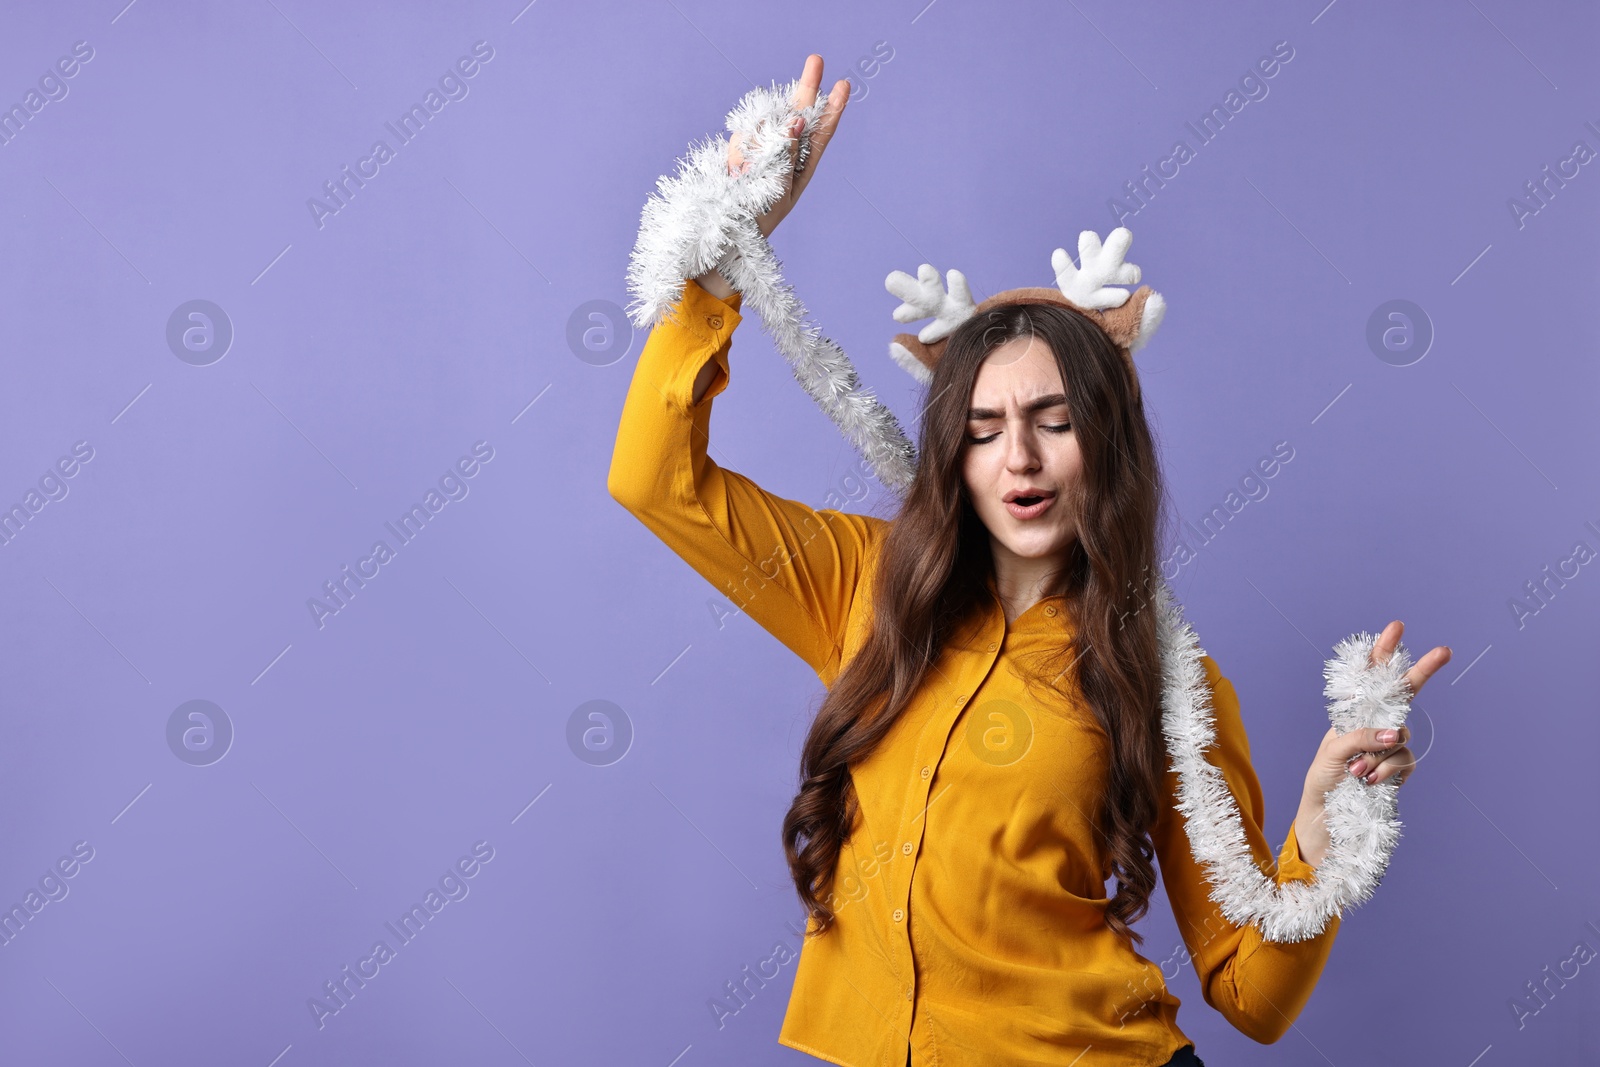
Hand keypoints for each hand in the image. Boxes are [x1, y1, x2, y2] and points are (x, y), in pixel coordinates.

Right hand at [728, 53, 849, 238]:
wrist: (726, 230)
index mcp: (802, 165)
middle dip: (807, 87)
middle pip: (798, 113)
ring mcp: (761, 149)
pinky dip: (737, 153)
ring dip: (756, 144)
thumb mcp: (780, 186)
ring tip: (749, 174)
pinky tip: (737, 173)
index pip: (820, 131)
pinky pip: (739, 137)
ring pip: (763, 124)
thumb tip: (795, 120)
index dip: (831, 108)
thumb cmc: (760, 215)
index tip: (842, 85)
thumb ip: (787, 151)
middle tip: (817, 60)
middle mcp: (783, 153)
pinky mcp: (740, 150)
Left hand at [1292, 620, 1450, 867]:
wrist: (1326, 819)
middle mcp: (1374, 728)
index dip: (1384, 654)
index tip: (1396, 627)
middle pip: (1404, 696)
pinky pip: (1403, 762)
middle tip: (1444, 650)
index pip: (1371, 681)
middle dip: (1421, 671)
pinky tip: (1368, 782)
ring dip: (1377, 754)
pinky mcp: (1400, 773)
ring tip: (1356, 772)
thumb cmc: (1324, 780)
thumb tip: (1396, 735)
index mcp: (1353, 716)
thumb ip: (1362, 737)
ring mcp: (1389, 750)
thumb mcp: (1332, 752)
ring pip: (1399, 737)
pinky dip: (1385, 770)